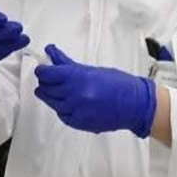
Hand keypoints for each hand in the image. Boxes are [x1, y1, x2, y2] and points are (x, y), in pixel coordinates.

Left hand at [33, 44, 155, 134]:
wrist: (134, 105)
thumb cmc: (119, 85)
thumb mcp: (92, 70)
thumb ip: (68, 64)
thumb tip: (51, 53)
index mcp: (78, 77)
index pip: (48, 74)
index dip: (42, 71)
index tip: (42, 69)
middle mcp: (75, 94)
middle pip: (46, 88)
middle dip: (45, 83)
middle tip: (48, 79)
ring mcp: (76, 110)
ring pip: (52, 103)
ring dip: (51, 96)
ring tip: (58, 91)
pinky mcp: (78, 123)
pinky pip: (61, 115)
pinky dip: (61, 108)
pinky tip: (67, 103)